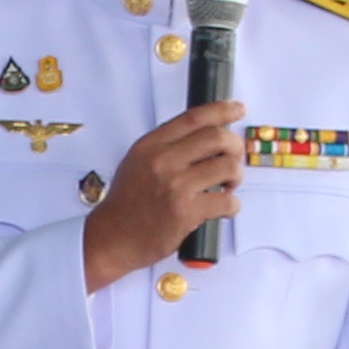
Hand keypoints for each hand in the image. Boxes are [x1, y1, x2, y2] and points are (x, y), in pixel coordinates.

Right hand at [86, 100, 244, 288]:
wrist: (111, 238)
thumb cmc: (126, 204)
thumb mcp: (137, 162)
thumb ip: (166, 147)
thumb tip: (203, 138)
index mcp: (151, 145)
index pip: (194, 117)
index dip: (222, 110)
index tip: (237, 109)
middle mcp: (163, 161)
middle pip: (217, 137)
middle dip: (235, 146)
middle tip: (234, 158)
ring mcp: (175, 186)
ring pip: (227, 167)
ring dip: (236, 176)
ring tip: (229, 185)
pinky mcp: (186, 212)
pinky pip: (226, 201)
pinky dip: (233, 205)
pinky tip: (225, 208)